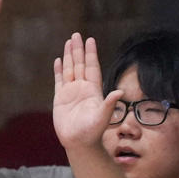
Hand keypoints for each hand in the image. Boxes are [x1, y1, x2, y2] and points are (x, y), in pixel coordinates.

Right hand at [52, 33, 120, 150]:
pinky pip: (59, 81)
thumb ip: (109, 103)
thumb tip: (120, 92)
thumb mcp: (103, 117)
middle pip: (80, 64)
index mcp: (93, 89)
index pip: (92, 66)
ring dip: (69, 56)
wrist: (79, 142)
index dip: (91, 53)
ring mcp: (71, 92)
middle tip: (76, 35)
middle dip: (78, 50)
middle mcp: (82, 88)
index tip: (90, 40)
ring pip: (70, 69)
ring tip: (68, 42)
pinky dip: (58, 70)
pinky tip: (58, 61)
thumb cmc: (93, 132)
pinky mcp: (60, 99)